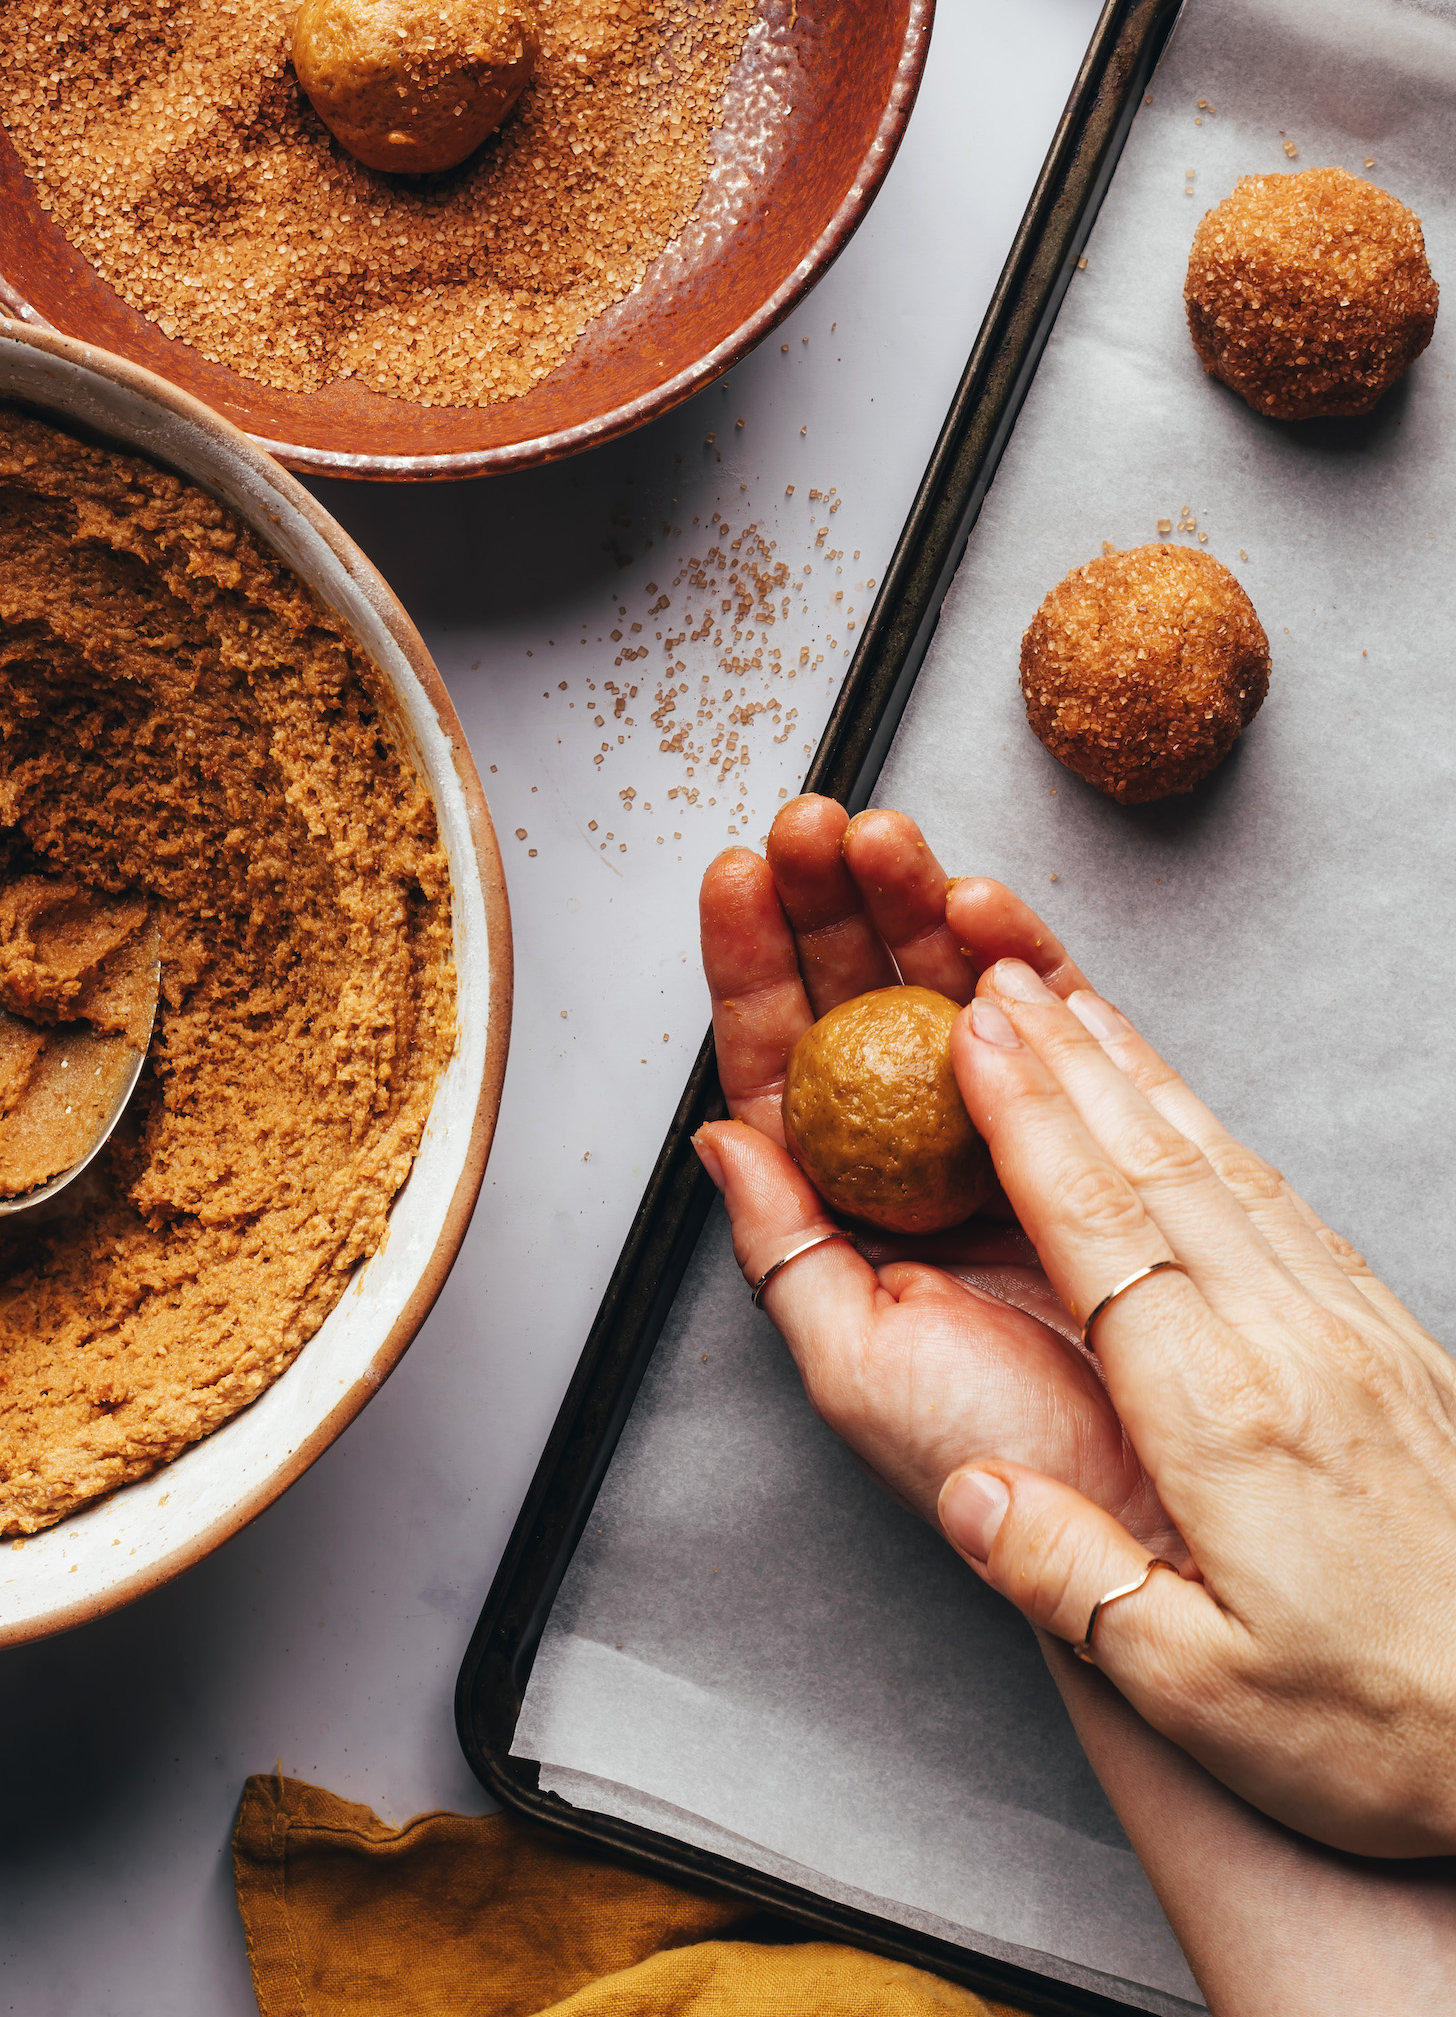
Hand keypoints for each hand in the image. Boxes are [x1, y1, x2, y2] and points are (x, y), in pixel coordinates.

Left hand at [693, 797, 1172, 1548]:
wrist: (1128, 1524)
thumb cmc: (984, 1463)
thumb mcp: (851, 1364)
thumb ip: (781, 1249)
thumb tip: (717, 1138)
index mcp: (839, 1203)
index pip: (778, 1059)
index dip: (750, 964)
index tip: (732, 878)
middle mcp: (911, 1154)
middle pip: (856, 998)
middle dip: (831, 903)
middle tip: (812, 825)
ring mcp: (998, 1133)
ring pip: (946, 989)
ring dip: (915, 904)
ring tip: (888, 837)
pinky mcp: (1086, 1126)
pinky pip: (1049, 1024)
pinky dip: (1022, 958)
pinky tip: (984, 906)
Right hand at [938, 956, 1455, 1858]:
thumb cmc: (1382, 1727)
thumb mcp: (1205, 1697)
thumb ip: (1074, 1584)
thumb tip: (970, 1492)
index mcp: (1225, 1419)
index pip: (1109, 1234)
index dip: (1034, 1126)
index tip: (980, 1037)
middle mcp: (1288, 1345)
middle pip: (1158, 1168)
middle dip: (1068, 1060)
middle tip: (998, 977)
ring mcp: (1346, 1330)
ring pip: (1223, 1165)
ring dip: (1136, 1076)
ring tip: (1074, 1005)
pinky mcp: (1383, 1338)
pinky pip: (1280, 1199)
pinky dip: (1211, 1131)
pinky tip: (1182, 1111)